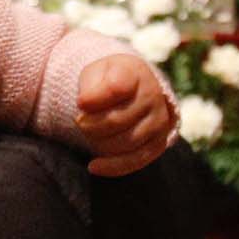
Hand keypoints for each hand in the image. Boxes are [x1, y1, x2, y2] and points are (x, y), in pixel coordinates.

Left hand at [72, 54, 176, 173]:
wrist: (134, 88)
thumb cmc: (108, 80)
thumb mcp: (96, 72)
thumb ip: (91, 86)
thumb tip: (84, 104)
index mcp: (135, 73)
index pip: (115, 89)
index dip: (94, 99)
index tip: (79, 103)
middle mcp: (152, 96)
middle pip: (116, 120)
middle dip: (90, 126)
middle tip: (79, 122)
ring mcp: (158, 121)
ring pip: (125, 142)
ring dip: (98, 143)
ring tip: (89, 134)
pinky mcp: (158, 142)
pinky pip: (136, 160)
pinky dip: (113, 167)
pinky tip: (93, 167)